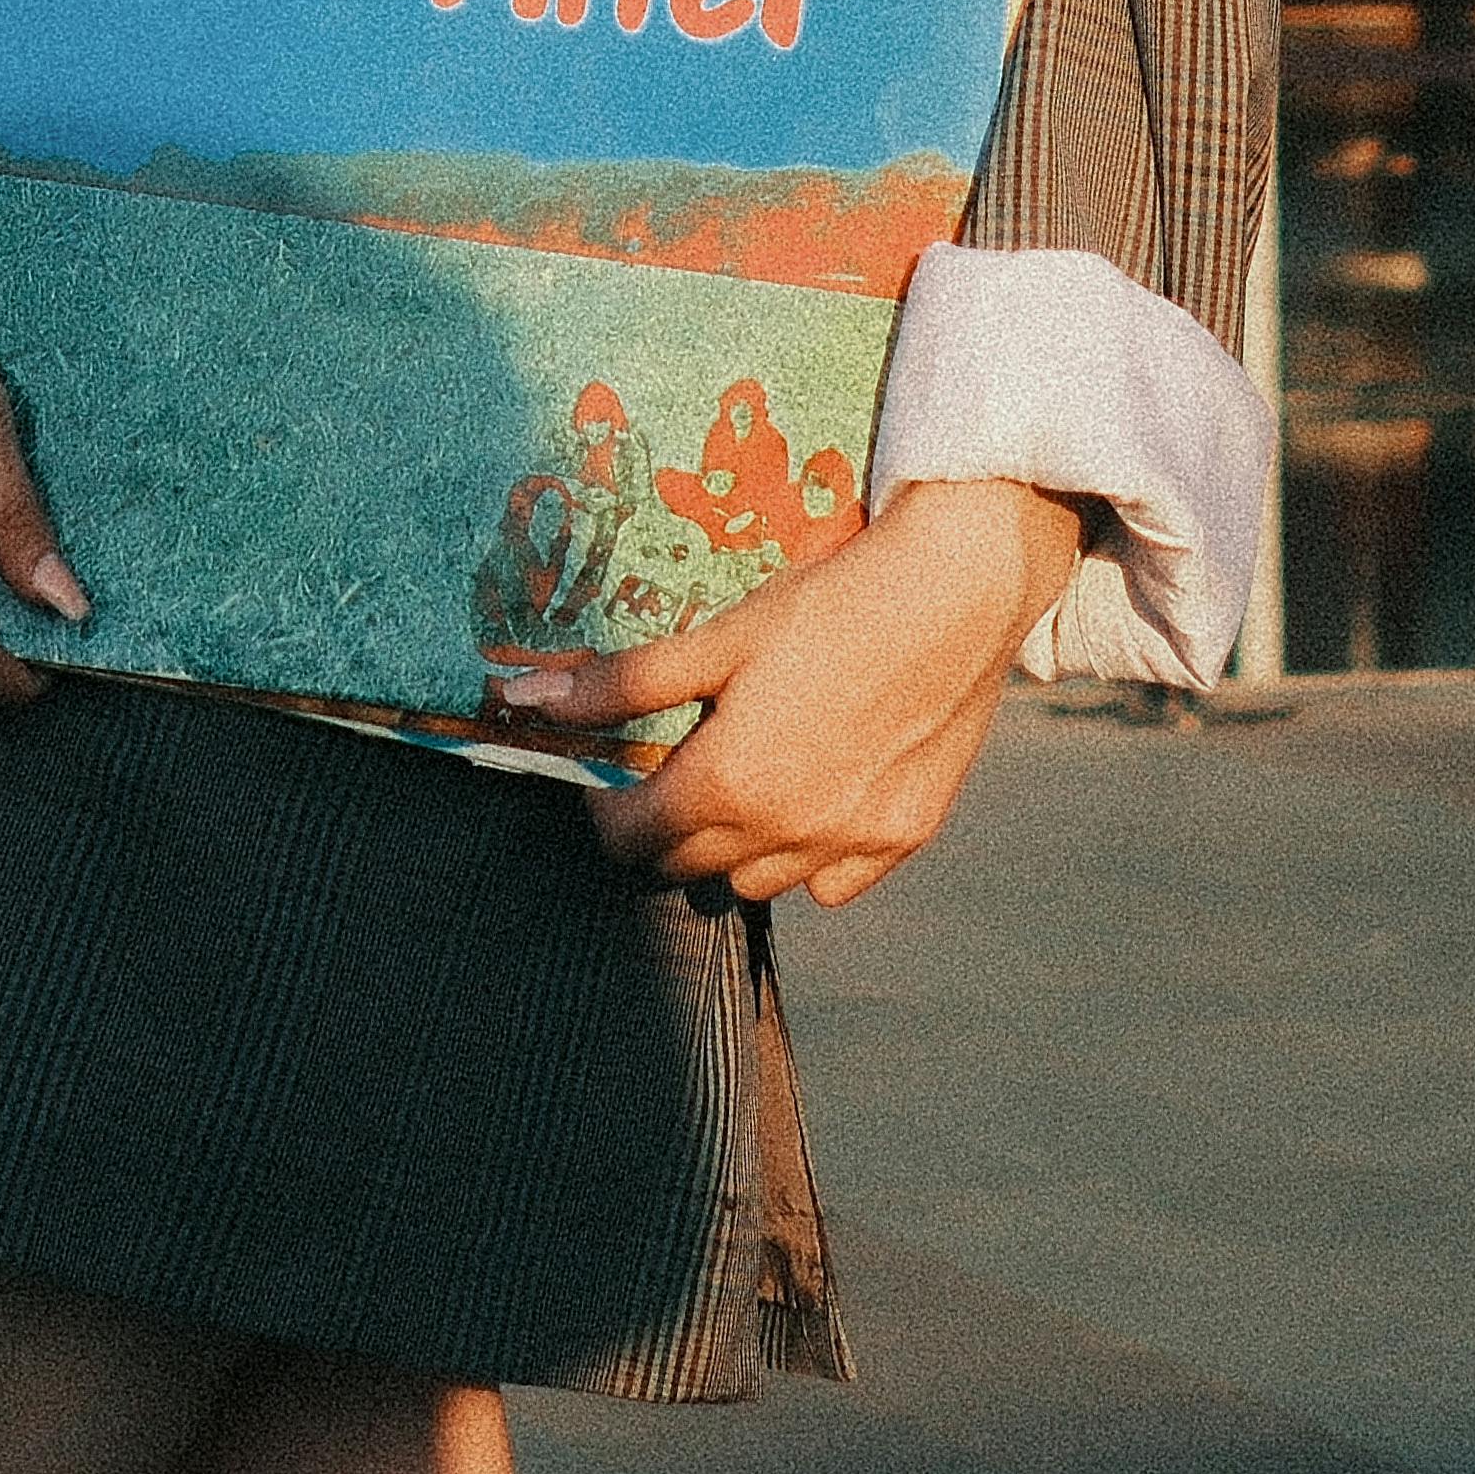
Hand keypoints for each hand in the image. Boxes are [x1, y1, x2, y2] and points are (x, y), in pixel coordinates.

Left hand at [492, 475, 1092, 908]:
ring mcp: (848, 845)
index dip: (610, 806)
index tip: (618, 771)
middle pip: (688, 864)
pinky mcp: (903, 839)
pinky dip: (810, 853)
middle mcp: (784, 833)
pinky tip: (814, 794)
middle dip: (668, 823)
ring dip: (736, 844)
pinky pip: (832, 882)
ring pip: (758, 880)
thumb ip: (620, 684)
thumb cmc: (828, 603)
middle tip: (681, 762)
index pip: (631, 837)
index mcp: (726, 785)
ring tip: (749, 776)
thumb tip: (516, 700)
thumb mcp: (716, 638)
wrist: (958, 590)